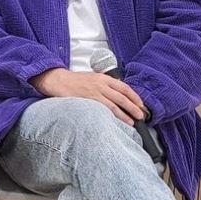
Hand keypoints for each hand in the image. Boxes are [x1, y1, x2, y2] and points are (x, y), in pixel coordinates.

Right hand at [31, 68, 145, 124]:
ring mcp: (95, 92)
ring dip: (125, 114)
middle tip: (141, 115)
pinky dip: (112, 115)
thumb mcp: (92, 78)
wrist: (59, 80)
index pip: (124, 87)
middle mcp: (101, 84)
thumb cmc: (74, 81)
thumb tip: (116, 95)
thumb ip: (104, 85)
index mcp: (103, 78)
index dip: (134, 96)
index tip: (140, 104)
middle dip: (133, 107)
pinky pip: (103, 109)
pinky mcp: (88, 100)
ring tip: (132, 122)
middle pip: (122, 96)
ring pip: (115, 104)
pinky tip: (117, 121)